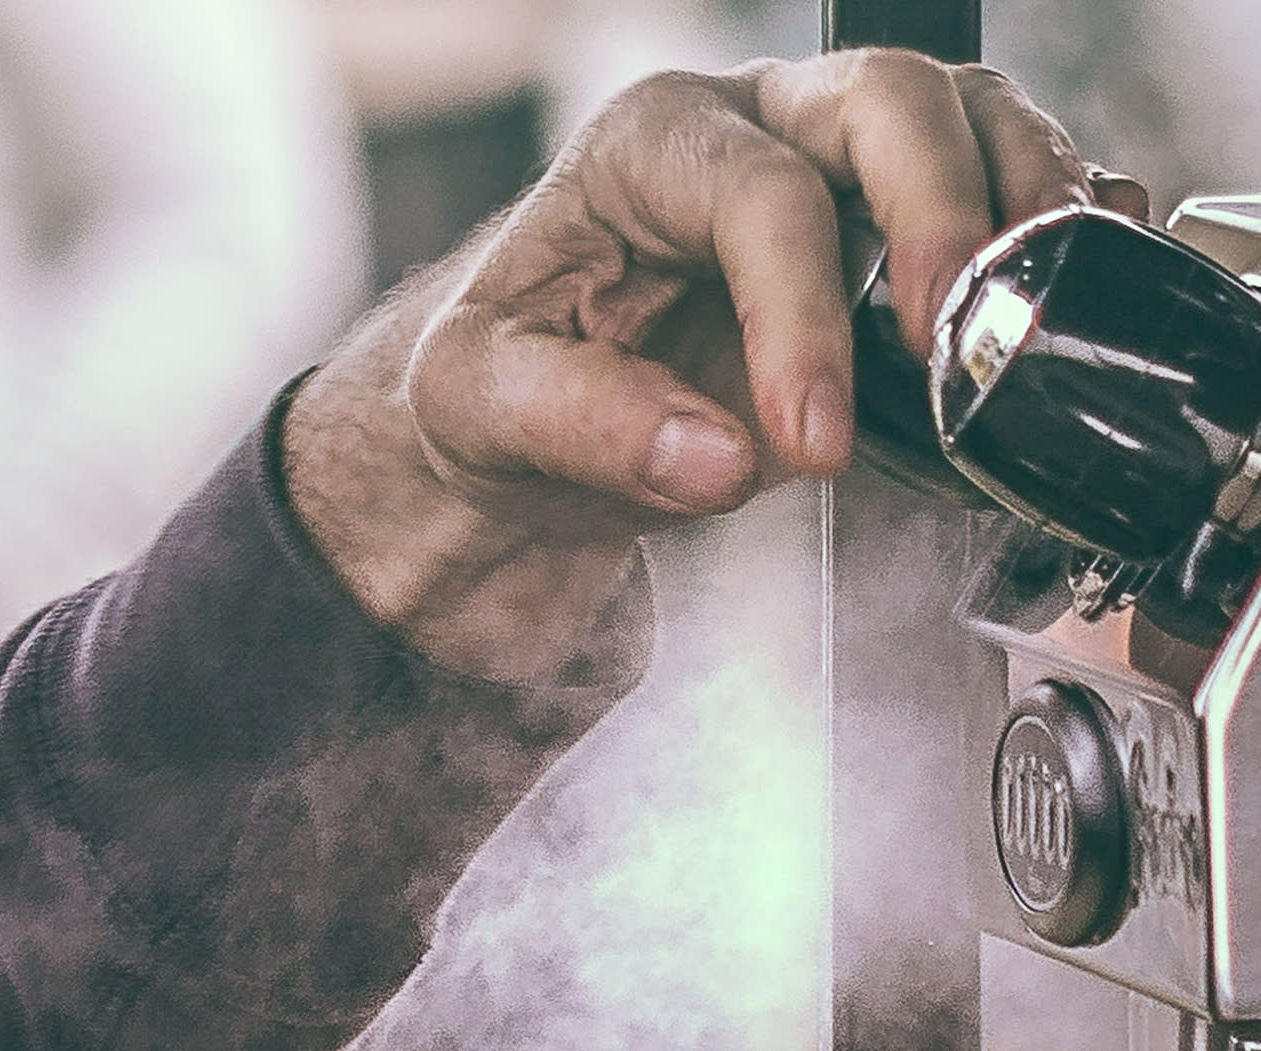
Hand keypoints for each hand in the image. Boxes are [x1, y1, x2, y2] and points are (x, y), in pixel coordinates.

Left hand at [287, 53, 1130, 682]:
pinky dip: (1054, 232)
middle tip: (950, 337)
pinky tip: (1060, 299)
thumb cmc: (499, 385)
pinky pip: (1004, 186)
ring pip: (969, 121)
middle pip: (889, 104)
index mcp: (648, 146)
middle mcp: (756, 126)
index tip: (814, 441)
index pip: (759, 197)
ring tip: (1024, 318)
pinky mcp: (898, 226)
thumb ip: (583, 424)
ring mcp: (841, 165)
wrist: (524, 423)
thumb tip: (717, 457)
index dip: (802, 319)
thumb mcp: (479, 403)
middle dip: (938, 212)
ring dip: (1021, 208)